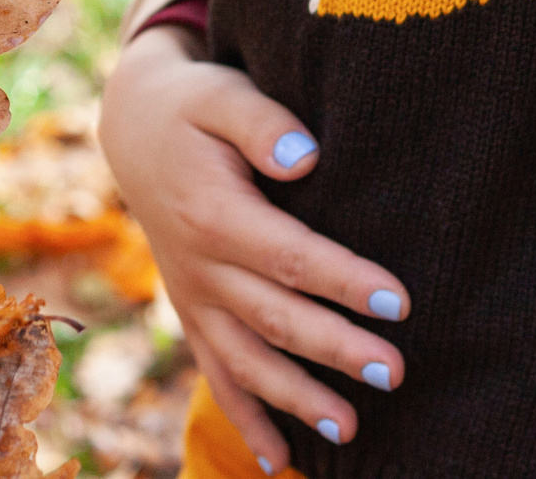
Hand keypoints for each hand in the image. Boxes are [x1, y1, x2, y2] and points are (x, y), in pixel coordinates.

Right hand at [98, 28, 408, 471]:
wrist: (134, 127)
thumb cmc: (194, 106)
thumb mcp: (221, 94)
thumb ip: (262, 121)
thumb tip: (307, 155)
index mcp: (214, 213)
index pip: (289, 255)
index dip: (344, 281)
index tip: (400, 301)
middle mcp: (200, 266)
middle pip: (276, 318)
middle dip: (337, 351)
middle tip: (397, 373)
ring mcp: (194, 296)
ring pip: (247, 360)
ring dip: (297, 400)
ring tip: (351, 431)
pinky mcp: (193, 312)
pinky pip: (218, 373)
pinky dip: (246, 419)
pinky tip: (279, 462)